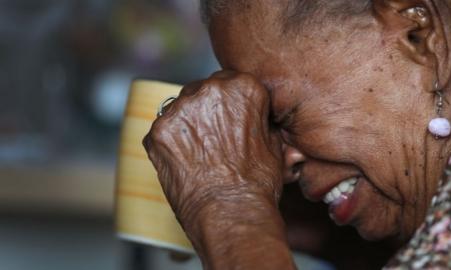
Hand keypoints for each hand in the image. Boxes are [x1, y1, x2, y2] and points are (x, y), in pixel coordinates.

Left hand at [143, 71, 283, 238]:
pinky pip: (163, 130)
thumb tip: (256, 119)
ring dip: (188, 124)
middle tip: (214, 137)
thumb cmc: (257, 184)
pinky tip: (185, 161)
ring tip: (200, 153)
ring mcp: (179, 110)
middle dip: (208, 110)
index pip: (231, 82)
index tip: (230, 117)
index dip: (231, 102)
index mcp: (242, 87)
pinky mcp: (157, 132)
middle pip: (203, 91)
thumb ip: (260, 120)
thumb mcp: (274, 143)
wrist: (232, 213)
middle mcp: (208, 91)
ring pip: (180, 108)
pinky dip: (171, 143)